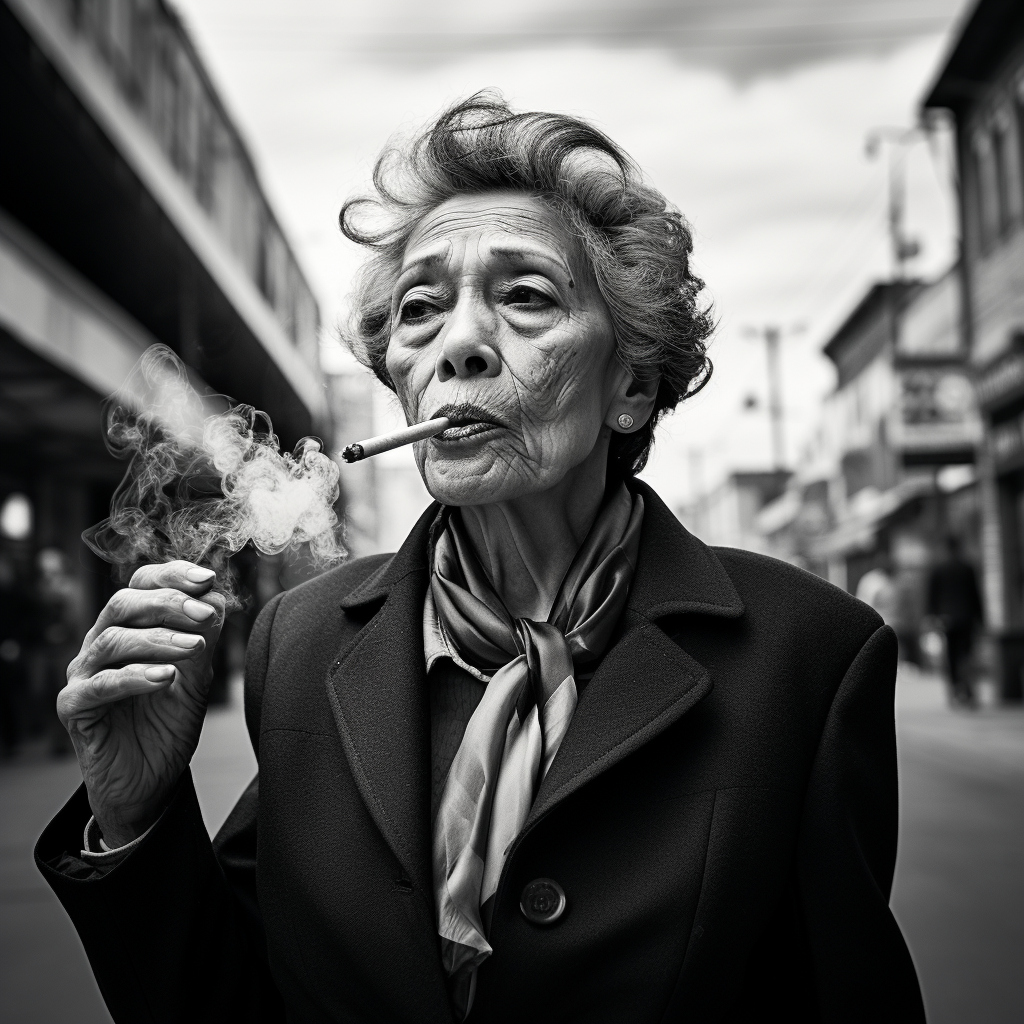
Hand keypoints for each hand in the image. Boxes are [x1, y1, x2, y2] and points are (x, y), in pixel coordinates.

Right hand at [59, 561, 226, 847]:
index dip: (173, 575)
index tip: (208, 579)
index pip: (142, 584)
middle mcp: (101, 644)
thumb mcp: (196, 678)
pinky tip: (167, 677)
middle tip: (204, 616)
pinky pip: (100, 686)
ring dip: (158, 640)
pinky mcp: (75, 708)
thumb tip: (216, 599)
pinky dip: (135, 677)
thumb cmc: (169, 723)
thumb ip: (202, 640)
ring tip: (195, 647)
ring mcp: (83, 675)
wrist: (150, 780)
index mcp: (129, 628)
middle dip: (168, 604)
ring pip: (112, 641)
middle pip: (123, 604)